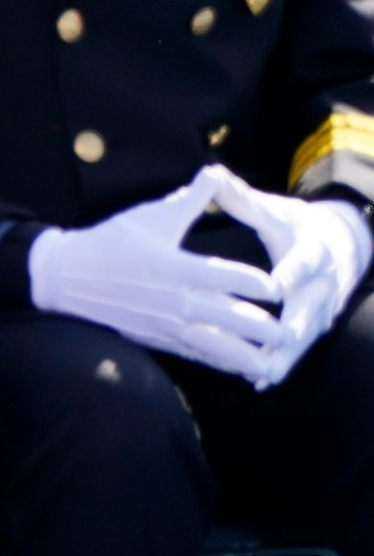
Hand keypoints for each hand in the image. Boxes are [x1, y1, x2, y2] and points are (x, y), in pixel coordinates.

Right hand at [27, 167, 285, 381]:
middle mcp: (174, 300)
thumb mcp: (152, 215)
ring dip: (244, 355)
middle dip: (262, 329)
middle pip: (229, 318)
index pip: (230, 279)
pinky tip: (237, 368)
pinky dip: (217, 362)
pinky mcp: (154, 337)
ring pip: (214, 344)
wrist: (64, 276)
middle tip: (288, 334)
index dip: (259, 286)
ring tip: (271, 362)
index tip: (279, 290)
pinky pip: (193, 353)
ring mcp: (164, 323)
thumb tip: (216, 171)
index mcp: (177, 267)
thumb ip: (192, 197)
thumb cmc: (109, 242)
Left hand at [207, 173, 372, 387]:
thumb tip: (213, 174)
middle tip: (274, 341)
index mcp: (314, 248)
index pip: (304, 261)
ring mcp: (324, 306)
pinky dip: (282, 363)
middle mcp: (324, 280)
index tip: (276, 285)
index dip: (292, 273)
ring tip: (261, 373)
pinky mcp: (316, 324)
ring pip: (306, 334)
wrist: (342, 244)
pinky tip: (259, 381)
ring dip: (285, 354)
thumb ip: (243, 199)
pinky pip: (299, 348)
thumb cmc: (297, 225)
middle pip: (310, 305)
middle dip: (293, 324)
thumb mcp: (276, 210)